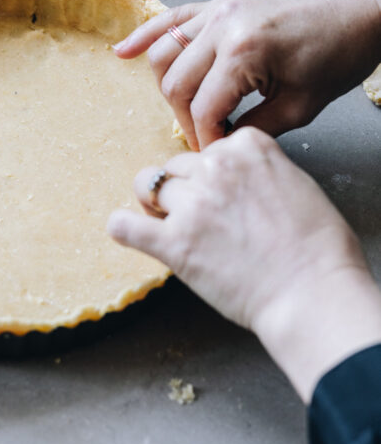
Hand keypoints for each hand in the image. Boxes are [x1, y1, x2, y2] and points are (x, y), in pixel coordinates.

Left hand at [107, 128, 380, 400]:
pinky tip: (128, 232)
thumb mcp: (298, 185)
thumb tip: (239, 178)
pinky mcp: (174, 243)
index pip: (211, 148)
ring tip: (168, 225)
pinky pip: (125, 226)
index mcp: (248, 148)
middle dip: (185, 189)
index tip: (223, 194)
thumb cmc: (319, 250)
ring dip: (156, 205)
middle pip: (178, 166)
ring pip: (149, 186)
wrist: (314, 295)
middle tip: (200, 218)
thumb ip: (261, 171)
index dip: (213, 173)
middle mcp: (216, 169)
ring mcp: (192, 205)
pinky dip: (124, 228)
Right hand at [113, 0, 380, 149]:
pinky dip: (146, 35)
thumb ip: (255, 128)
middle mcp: (223, 26)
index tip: (216, 155)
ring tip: (187, 110)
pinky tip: (122, 53)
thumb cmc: (340, 54)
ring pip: (165, 53)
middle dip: (186, 119)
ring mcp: (218, 9)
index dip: (206, 140)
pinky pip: (172, 18)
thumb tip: (222, 146)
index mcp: (245, 52)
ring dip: (169, 87)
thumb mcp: (302, 105)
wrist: (361, 7)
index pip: (204, 110)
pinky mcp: (220, 2)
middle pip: (175, 84)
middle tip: (206, 137)